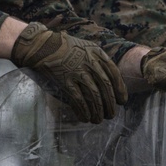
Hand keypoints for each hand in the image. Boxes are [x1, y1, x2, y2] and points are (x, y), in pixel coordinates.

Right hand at [10, 22, 127, 123]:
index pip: (114, 74)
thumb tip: (108, 81)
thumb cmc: (65, 46)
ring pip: (94, 96)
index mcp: (97, 53)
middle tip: (111, 114)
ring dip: (98, 111)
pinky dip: (83, 110)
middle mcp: (89, 62)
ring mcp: (77, 71)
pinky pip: (78, 99)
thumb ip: (98, 60)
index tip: (122, 101)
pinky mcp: (65, 80)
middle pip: (105, 87)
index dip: (120, 90)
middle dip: (110, 104)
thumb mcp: (85, 47)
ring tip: (98, 119)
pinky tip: (85, 117)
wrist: (42, 46)